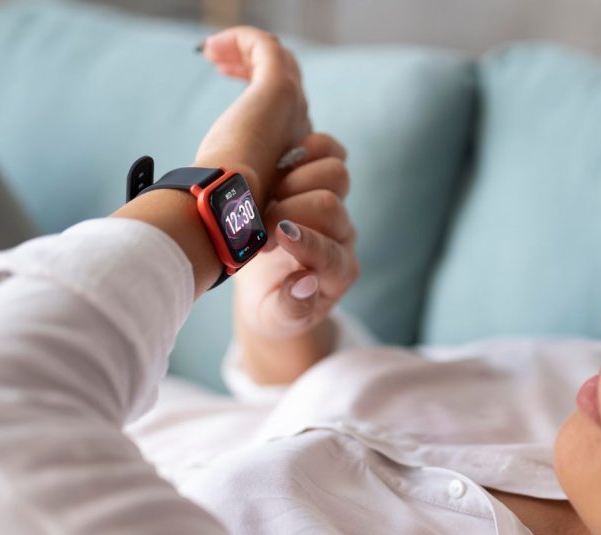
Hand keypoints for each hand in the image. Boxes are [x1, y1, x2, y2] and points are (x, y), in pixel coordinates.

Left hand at [112, 26, 311, 297]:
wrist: (226, 209)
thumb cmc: (223, 212)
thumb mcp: (226, 196)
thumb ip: (225, 182)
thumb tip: (195, 184)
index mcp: (290, 154)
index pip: (289, 113)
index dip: (259, 91)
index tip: (225, 83)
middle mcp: (299, 131)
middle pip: (289, 83)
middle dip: (253, 66)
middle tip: (220, 63)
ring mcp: (294, 111)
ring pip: (282, 62)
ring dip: (247, 51)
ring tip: (214, 52)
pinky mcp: (280, 93)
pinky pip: (267, 48)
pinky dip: (241, 40)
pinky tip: (210, 48)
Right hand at [233, 132, 358, 340]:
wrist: (271, 285)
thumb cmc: (272, 304)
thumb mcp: (274, 318)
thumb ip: (290, 309)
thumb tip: (305, 283)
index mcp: (336, 273)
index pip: (331, 254)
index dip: (304, 242)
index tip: (275, 236)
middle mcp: (342, 236)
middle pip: (329, 207)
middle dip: (288, 210)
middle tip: (259, 222)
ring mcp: (334, 204)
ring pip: (335, 174)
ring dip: (294, 180)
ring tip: (267, 196)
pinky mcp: (321, 179)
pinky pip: (329, 150)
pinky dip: (306, 150)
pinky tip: (279, 165)